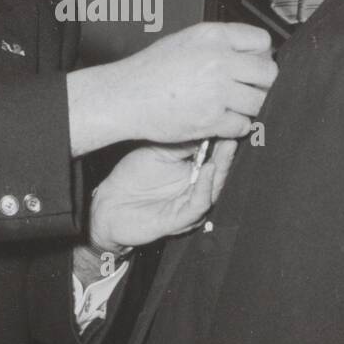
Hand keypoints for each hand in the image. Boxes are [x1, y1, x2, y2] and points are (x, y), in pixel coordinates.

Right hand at [68, 23, 276, 154]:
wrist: (126, 96)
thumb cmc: (149, 70)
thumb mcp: (185, 41)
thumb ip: (219, 43)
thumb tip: (250, 53)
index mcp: (213, 36)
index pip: (262, 40)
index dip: (261, 54)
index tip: (255, 64)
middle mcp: (219, 60)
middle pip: (268, 73)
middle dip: (262, 83)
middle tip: (248, 88)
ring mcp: (217, 91)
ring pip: (259, 101)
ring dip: (250, 106)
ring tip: (232, 105)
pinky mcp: (212, 119)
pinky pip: (243, 125)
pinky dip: (235, 126)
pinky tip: (221, 120)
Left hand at [89, 139, 238, 253]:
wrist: (109, 205)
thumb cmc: (132, 177)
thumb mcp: (158, 152)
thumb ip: (181, 143)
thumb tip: (206, 124)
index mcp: (193, 175)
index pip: (215, 157)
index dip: (223, 141)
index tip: (231, 122)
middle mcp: (196, 191)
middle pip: (220, 172)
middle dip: (228, 152)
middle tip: (234, 133)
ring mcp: (189, 207)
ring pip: (214, 188)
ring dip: (221, 168)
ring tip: (226, 148)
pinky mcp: (180, 220)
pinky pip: (198, 205)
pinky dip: (204, 187)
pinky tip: (207, 170)